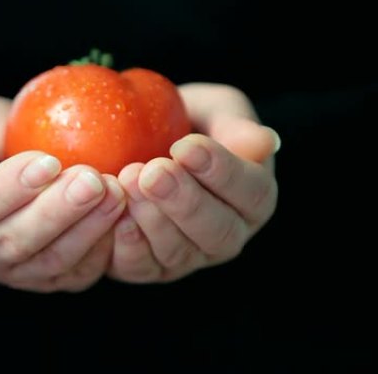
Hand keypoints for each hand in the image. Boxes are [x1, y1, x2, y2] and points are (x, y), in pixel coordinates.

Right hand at [0, 96, 125, 291]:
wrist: (5, 167)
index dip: (8, 188)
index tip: (47, 162)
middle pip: (14, 242)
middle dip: (57, 211)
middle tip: (93, 180)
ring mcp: (11, 273)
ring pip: (50, 262)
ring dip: (86, 230)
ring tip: (116, 193)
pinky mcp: (47, 279)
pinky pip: (76, 274)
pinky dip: (102, 250)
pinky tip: (124, 217)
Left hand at [108, 83, 279, 282]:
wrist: (135, 141)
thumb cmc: (184, 122)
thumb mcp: (212, 110)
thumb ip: (235, 124)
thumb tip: (266, 142)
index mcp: (253, 199)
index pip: (253, 194)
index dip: (223, 173)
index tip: (187, 147)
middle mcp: (225, 236)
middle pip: (217, 233)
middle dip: (184, 201)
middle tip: (154, 172)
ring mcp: (187, 257)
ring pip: (178, 252)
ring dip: (151, 219)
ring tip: (127, 181)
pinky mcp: (147, 267)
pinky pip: (139, 265)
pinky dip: (124, 242)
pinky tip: (112, 212)